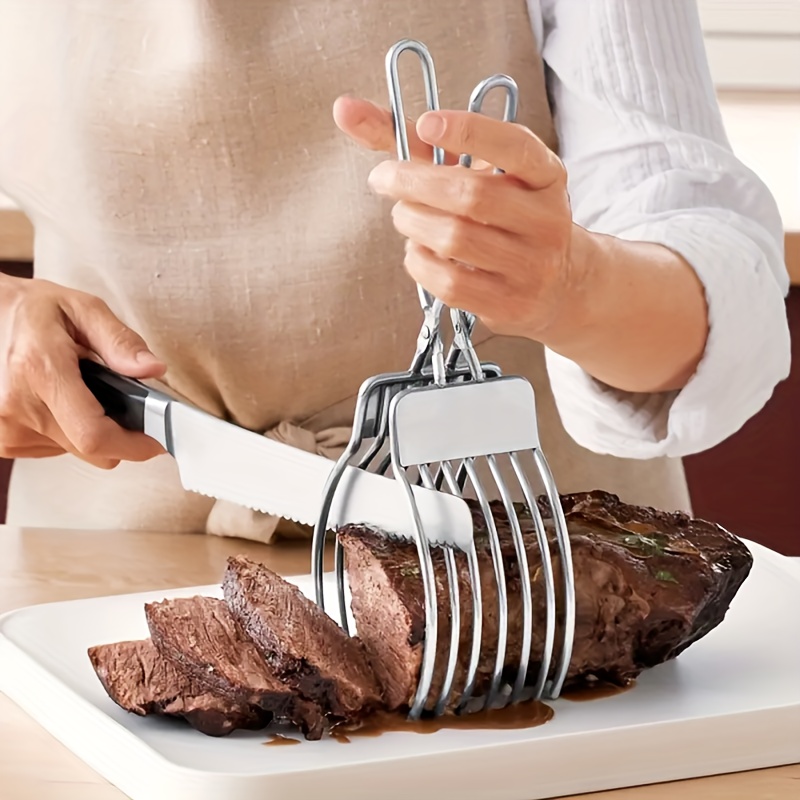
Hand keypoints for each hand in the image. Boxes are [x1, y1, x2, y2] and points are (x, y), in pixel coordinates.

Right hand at [0, 275, 166, 467]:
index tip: (156, 441)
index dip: (134, 445)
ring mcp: (4, 429)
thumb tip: (152, 369)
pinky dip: (64, 430)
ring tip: (75, 389)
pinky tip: (54, 400)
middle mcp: (16, 406)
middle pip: (92, 449)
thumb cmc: (27, 310)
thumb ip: (120, 341)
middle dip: (118, 431)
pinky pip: (52, 449)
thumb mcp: (80, 309)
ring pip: (75, 451)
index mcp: (40, 371)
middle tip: (119, 398)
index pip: (95, 435)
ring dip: (88, 428)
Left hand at [333, 97, 583, 340]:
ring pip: (455, 238)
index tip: (425, 124)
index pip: (513, 146)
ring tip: (404, 216)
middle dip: (414, 182)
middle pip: (470, 194)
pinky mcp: (509, 303)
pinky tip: (418, 251)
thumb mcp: (477, 173)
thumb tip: (346, 110)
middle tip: (384, 178)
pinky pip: (450, 282)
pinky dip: (419, 262)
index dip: (469, 131)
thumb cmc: (503, 217)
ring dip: (412, 222)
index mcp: (545, 174)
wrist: (559, 283)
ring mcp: (531, 265)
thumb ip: (417, 144)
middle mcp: (546, 218)